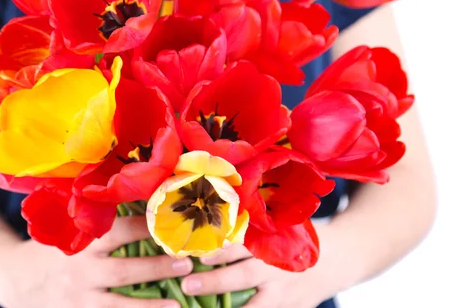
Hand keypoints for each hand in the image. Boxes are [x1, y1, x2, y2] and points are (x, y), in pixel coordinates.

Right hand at [0, 216, 191, 307]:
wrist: (12, 279)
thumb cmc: (49, 247)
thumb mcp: (65, 227)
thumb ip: (93, 217)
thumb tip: (132, 192)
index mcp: (82, 244)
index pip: (119, 232)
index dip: (147, 227)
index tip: (172, 223)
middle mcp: (81, 272)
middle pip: (125, 272)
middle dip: (156, 268)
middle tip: (186, 262)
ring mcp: (79, 300)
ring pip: (119, 306)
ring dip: (150, 307)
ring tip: (179, 305)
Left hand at [180, 234, 339, 307]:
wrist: (340, 258)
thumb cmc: (299, 238)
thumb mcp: (280, 228)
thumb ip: (252, 233)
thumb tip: (211, 232)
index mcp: (274, 244)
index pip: (244, 246)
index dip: (222, 251)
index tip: (200, 255)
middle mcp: (278, 270)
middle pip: (243, 277)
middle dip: (215, 282)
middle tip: (187, 284)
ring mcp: (286, 295)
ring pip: (254, 307)